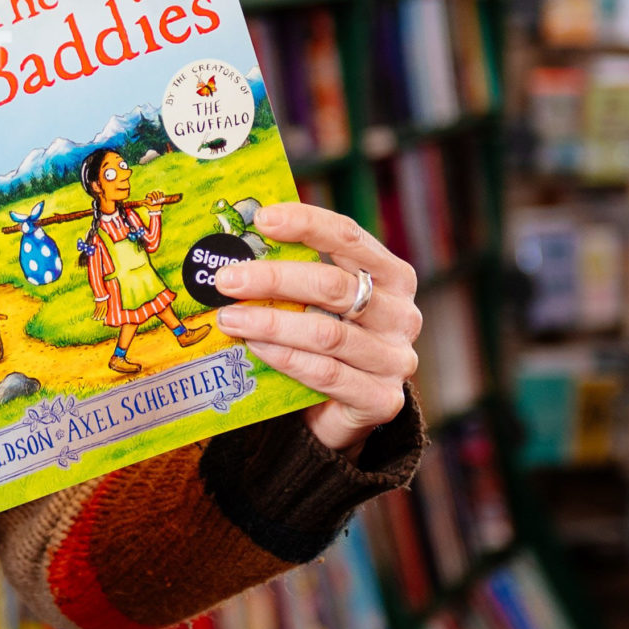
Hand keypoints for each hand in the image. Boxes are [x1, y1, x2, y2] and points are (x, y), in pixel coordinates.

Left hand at [209, 201, 418, 454]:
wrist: (344, 409)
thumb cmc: (327, 339)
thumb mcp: (321, 301)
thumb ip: (299, 272)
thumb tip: (240, 239)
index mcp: (393, 277)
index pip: (350, 238)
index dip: (307, 223)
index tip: (262, 218)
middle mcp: (402, 315)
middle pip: (333, 286)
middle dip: (274, 279)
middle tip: (227, 279)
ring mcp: (395, 359)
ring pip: (326, 333)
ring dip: (270, 322)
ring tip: (229, 317)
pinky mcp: (382, 399)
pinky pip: (326, 374)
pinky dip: (285, 358)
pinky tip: (254, 347)